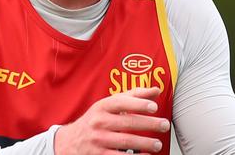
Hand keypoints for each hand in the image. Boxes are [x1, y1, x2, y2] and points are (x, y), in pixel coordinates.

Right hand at [54, 87, 170, 153]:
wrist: (69, 141)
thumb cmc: (95, 119)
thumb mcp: (108, 104)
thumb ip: (133, 96)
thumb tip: (156, 90)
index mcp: (102, 106)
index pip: (121, 103)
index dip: (138, 104)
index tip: (154, 106)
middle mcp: (99, 122)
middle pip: (127, 123)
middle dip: (148, 124)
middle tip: (164, 125)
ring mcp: (98, 140)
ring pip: (125, 141)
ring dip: (144, 143)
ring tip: (158, 144)